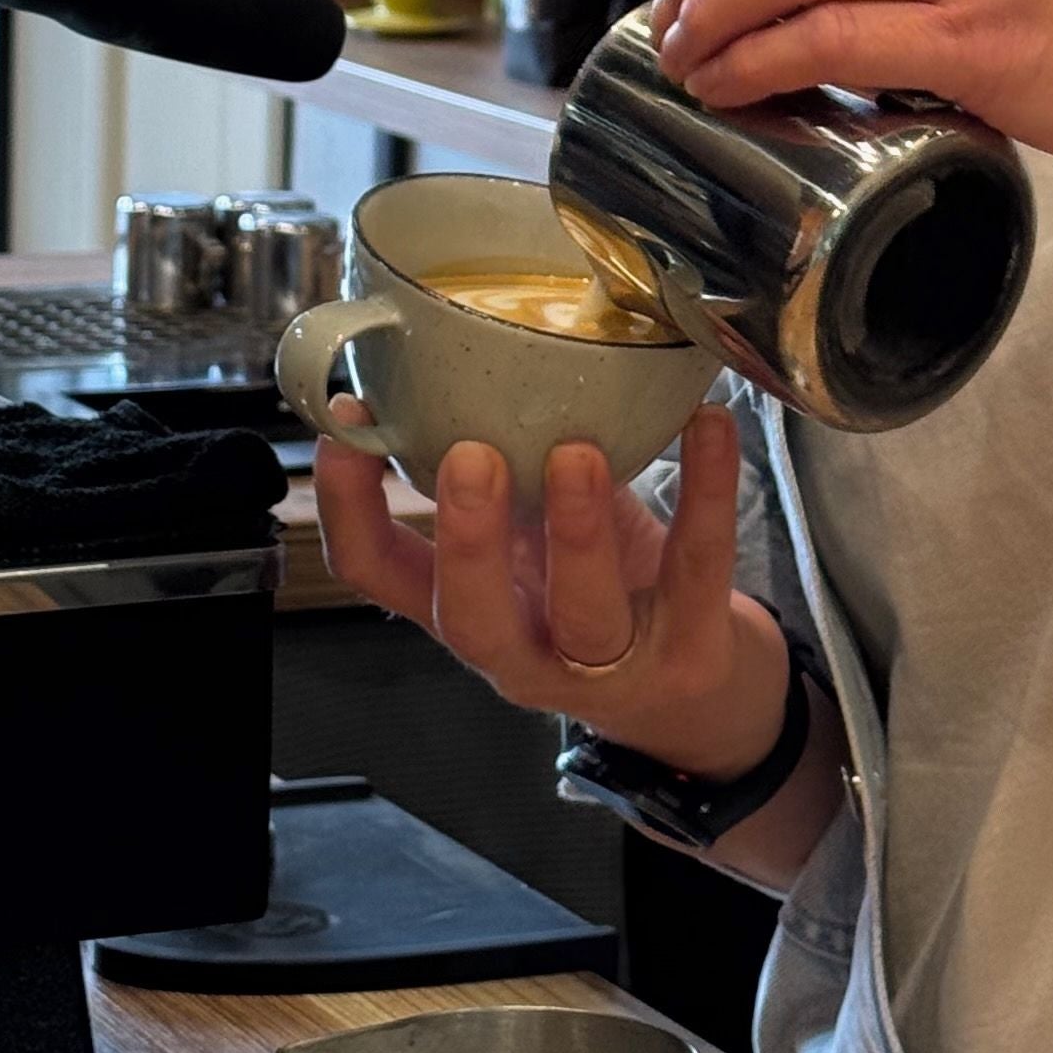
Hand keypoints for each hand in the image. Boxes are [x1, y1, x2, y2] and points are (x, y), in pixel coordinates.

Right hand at [313, 397, 792, 780]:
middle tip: (468, 458)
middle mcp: (528, 650)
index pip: (380, 577)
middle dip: (466, 540)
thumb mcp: (538, 544)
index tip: (344, 430)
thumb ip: (511, 474)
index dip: (348, 510)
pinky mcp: (693, 653)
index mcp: (475, 608)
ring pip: (585, 612)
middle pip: (472, 620)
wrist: (702, 698)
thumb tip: (472, 353)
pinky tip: (708, 424)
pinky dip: (706, 491)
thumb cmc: (609, 602)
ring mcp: (611, 667)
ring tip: (576, 452)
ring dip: (577, 530)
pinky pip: (698, 567)